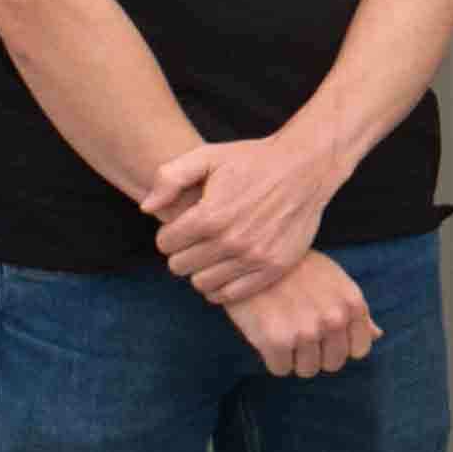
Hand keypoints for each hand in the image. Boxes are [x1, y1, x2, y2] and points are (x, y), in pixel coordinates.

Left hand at [147, 132, 343, 304]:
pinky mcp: (273, 268)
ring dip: (201, 270)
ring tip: (211, 255)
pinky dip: (221, 287)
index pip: (166, 244)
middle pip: (180, 266)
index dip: (169, 234)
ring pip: (202, 283)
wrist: (304, 168)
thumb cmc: (252, 161)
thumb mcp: (206, 156)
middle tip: (196, 241)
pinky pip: (231, 295)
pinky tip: (225, 269)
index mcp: (210, 215)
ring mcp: (254, 258)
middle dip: (182, 253)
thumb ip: (168, 178)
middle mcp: (231, 241)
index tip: (182, 227)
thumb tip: (147, 208)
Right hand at [222, 251, 377, 377]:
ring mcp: (306, 331)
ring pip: (307, 370)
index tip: (323, 334)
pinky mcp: (276, 341)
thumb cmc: (296, 268)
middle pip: (332, 363)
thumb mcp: (334, 280)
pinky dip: (273, 359)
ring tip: (283, 331)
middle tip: (298, 332)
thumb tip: (377, 335)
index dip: (339, 345)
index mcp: (352, 303)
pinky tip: (267, 336)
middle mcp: (334, 319)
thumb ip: (357, 311)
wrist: (251, 257)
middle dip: (317, 354)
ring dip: (294, 357)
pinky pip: (281, 369)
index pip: (359, 350)